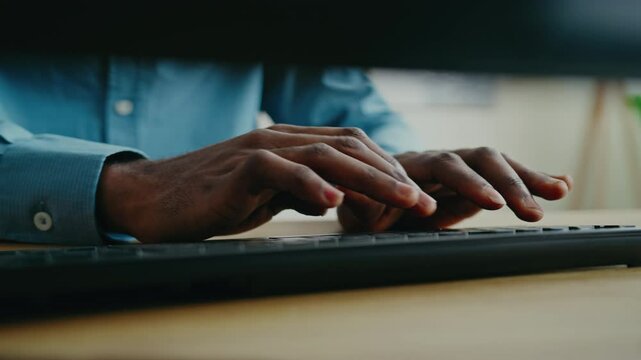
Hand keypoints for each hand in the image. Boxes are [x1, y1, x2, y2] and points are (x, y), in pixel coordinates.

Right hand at [97, 125, 434, 242]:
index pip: (352, 148)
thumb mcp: (268, 196)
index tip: (416, 197)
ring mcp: (260, 151)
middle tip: (424, 204)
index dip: (387, 170)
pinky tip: (333, 200)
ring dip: (369, 179)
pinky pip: (280, 171)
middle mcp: (282, 140)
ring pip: (325, 155)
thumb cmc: (214, 199)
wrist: (155, 199)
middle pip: (349, 149)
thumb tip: (332, 199)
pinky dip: (309, 183)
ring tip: (402, 201)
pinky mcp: (238, 168)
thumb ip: (300, 191)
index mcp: (292, 145)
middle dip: (393, 176)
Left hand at [338, 147, 572, 231]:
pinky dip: (531, 178)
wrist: (366, 201)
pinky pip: (503, 177)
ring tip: (559, 191)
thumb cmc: (361, 208)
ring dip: (527, 178)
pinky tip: (562, 184)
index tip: (492, 204)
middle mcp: (438, 161)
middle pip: (477, 159)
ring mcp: (458, 170)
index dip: (466, 183)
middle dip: (506, 182)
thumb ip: (362, 205)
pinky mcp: (472, 183)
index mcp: (410, 165)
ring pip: (496, 164)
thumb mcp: (355, 211)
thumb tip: (367, 200)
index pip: (443, 165)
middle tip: (528, 210)